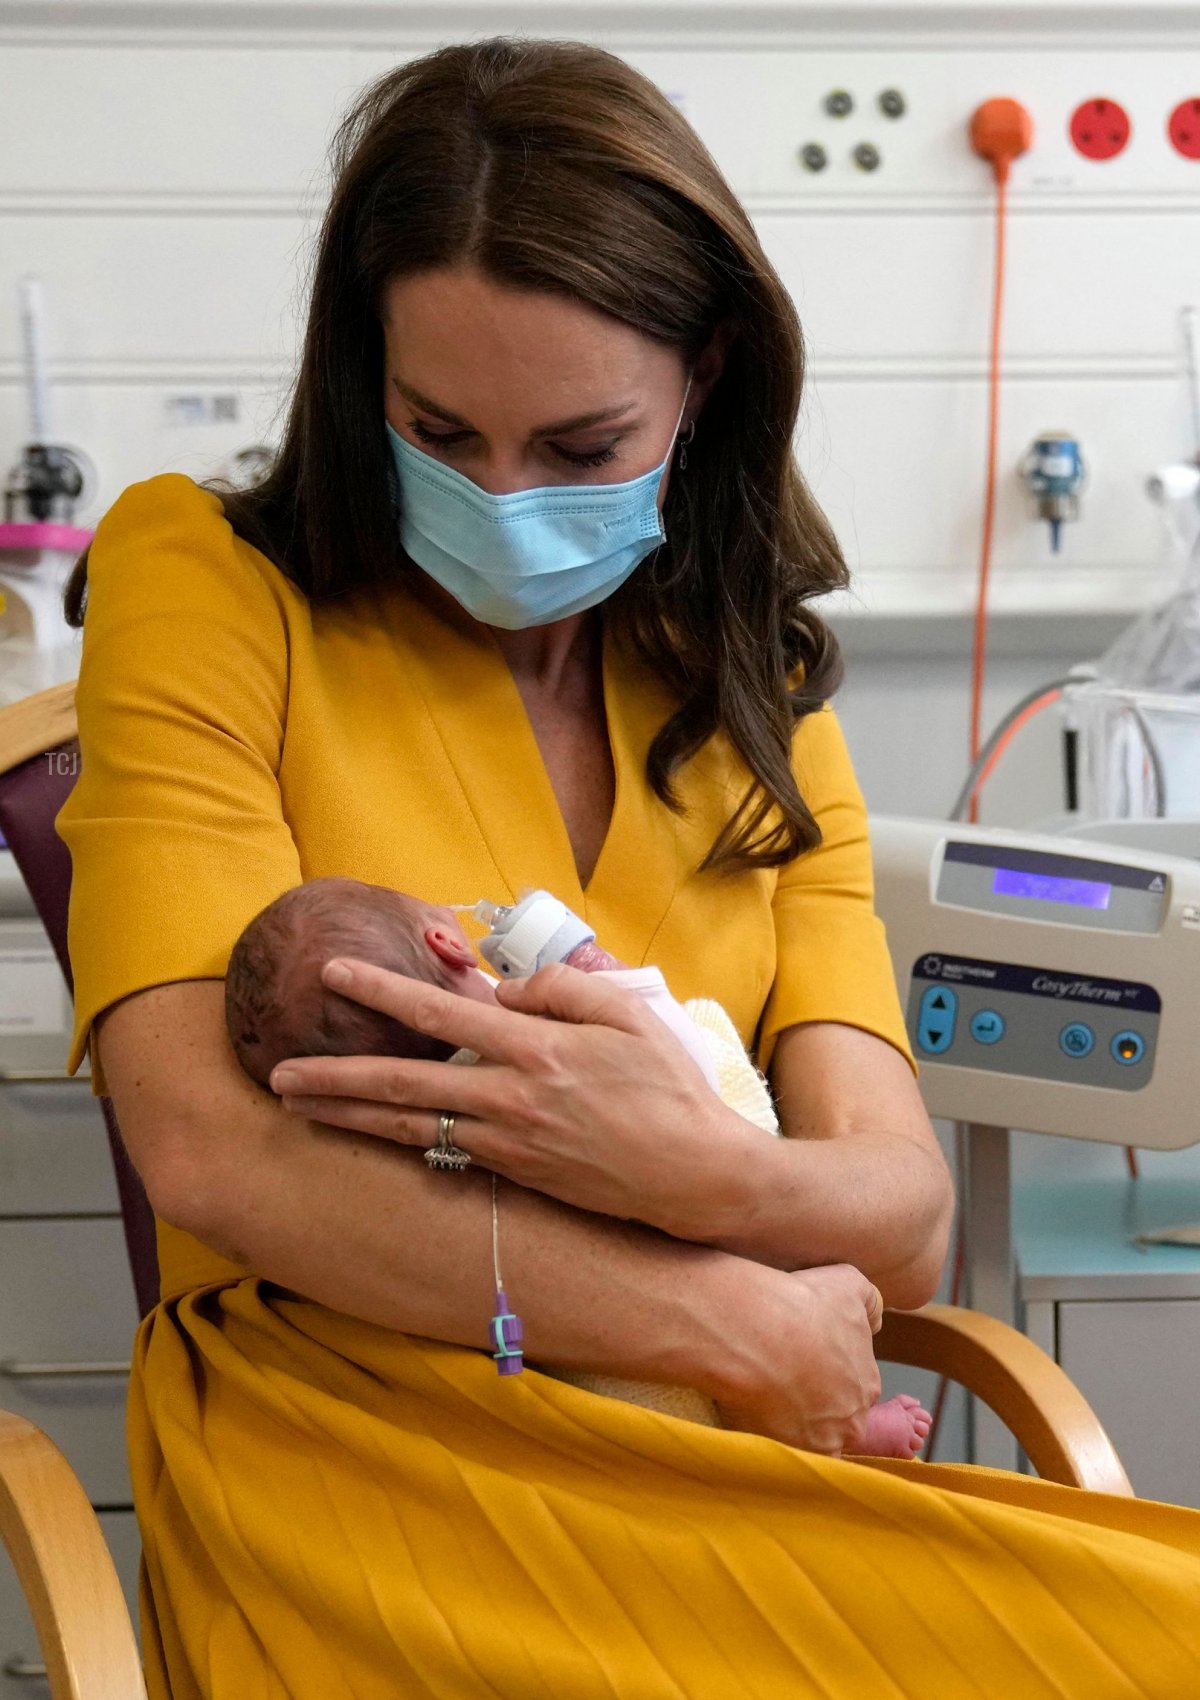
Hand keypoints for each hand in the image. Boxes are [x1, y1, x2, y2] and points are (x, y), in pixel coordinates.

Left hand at [267, 957, 762, 1233]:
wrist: (696, 1177)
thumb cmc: (669, 1087)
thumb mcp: (626, 1013)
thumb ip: (558, 990)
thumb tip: (502, 991)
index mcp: (535, 1050)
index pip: (440, 1013)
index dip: (382, 990)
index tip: (334, 972)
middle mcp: (508, 1099)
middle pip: (402, 1084)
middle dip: (334, 1076)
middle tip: (276, 1073)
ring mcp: (507, 1144)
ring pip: (408, 1128)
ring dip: (348, 1116)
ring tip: (297, 1106)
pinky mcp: (514, 1175)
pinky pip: (441, 1154)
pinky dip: (396, 1144)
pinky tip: (365, 1137)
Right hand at [707, 1262, 883, 1455]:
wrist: (754, 1331)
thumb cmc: (800, 1303)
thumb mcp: (848, 1283)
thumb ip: (871, 1302)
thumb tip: (875, 1321)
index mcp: (866, 1383)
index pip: (848, 1389)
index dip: (822, 1376)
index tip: (798, 1363)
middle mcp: (852, 1419)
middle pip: (833, 1420)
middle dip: (812, 1405)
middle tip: (779, 1383)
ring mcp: (822, 1442)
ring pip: (812, 1442)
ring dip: (794, 1429)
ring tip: (764, 1405)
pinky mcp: (791, 1455)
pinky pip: (789, 1462)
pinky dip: (776, 1449)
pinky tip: (757, 1428)